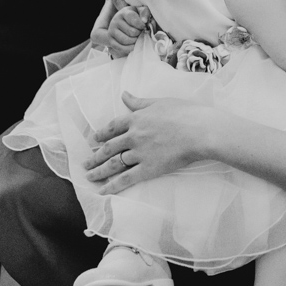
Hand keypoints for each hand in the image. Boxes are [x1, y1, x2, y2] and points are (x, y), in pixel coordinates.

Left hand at [82, 92, 219, 193]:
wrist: (200, 131)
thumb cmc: (185, 113)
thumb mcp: (160, 102)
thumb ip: (140, 102)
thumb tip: (124, 94)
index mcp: (136, 118)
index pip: (112, 127)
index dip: (102, 134)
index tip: (94, 139)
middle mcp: (133, 136)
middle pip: (109, 148)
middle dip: (95, 156)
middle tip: (85, 163)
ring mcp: (139, 153)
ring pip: (113, 164)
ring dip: (99, 171)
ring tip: (89, 177)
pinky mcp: (148, 168)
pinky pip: (126, 178)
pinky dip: (112, 186)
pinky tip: (102, 191)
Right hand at [94, 4, 149, 57]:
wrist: (123, 24)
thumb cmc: (135, 18)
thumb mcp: (140, 12)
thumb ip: (145, 13)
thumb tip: (144, 21)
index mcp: (124, 13)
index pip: (133, 19)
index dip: (141, 25)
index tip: (144, 26)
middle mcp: (115, 21)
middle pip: (132, 32)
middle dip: (139, 34)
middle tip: (140, 33)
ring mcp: (111, 31)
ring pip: (126, 40)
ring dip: (135, 42)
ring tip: (137, 38)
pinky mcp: (110, 40)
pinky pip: (120, 48)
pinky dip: (129, 49)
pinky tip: (133, 45)